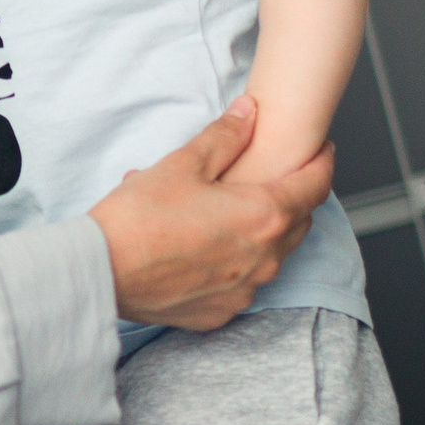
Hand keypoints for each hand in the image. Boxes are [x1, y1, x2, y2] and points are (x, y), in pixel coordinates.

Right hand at [88, 97, 332, 328]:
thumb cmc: (139, 218)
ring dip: (264, 232)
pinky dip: (237, 263)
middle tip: (277, 177)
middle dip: (294, 197)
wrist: (102, 271)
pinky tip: (209, 249)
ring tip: (232, 212)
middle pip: (300, 222)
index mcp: (264, 216)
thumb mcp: (182, 164)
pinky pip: (243, 283)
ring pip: (273, 255)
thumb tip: (249, 113)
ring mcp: (245, 290)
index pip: (315, 185)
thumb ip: (225, 136)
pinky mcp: (221, 312)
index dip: (322, 162)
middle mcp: (265, 258)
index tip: (321, 149)